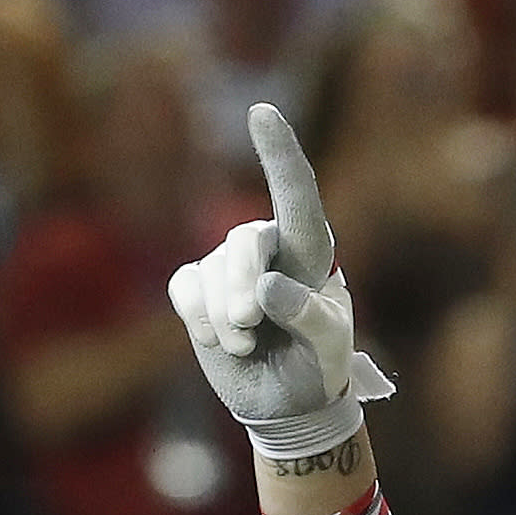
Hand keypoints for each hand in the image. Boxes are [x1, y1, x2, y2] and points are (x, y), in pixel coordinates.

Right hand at [167, 104, 390, 455]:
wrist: (287, 403)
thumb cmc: (318, 365)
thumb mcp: (330, 346)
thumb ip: (309, 316)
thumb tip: (266, 289)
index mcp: (310, 252)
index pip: (297, 195)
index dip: (280, 153)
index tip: (262, 111)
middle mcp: (269, 249)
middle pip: (244, 241)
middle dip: (242, 285)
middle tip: (251, 326)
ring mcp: (229, 267)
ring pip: (212, 273)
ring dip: (226, 318)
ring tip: (249, 345)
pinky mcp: (198, 288)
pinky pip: (185, 289)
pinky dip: (201, 320)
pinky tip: (223, 342)